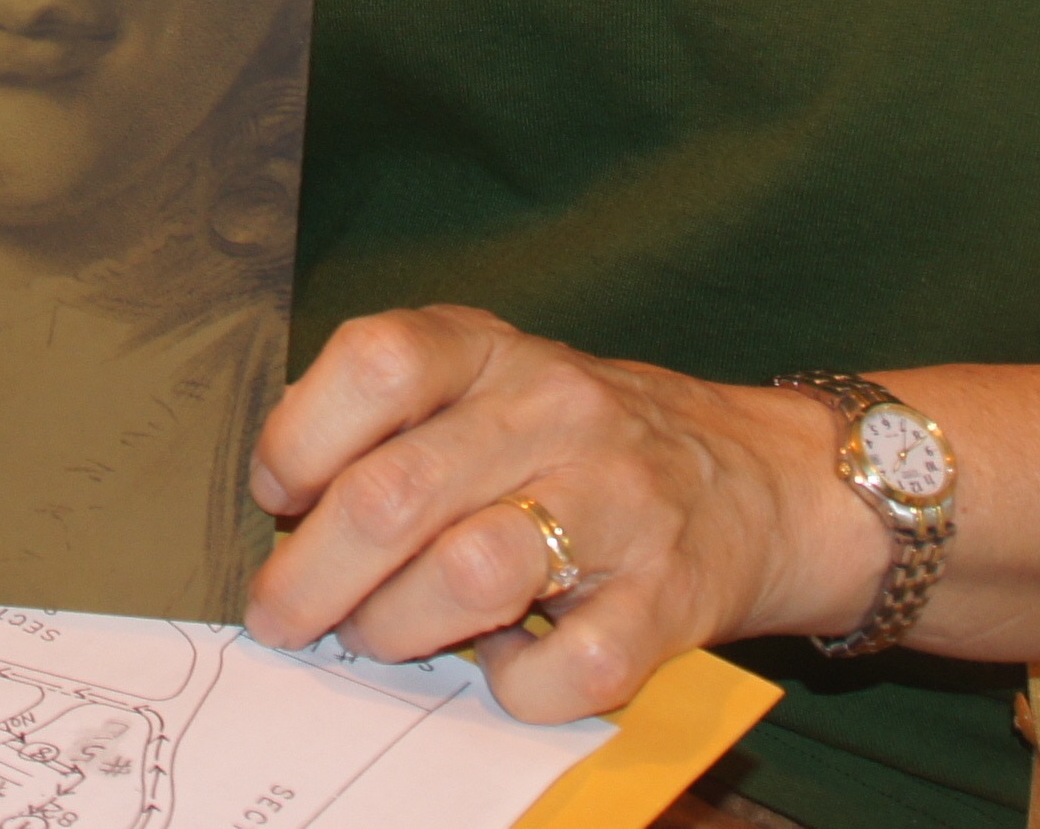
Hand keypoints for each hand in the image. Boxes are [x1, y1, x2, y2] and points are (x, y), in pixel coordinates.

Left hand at [244, 308, 881, 721]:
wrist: (759, 478)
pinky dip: (511, 688)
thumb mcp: (488, 383)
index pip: (376, 362)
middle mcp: (555, 411)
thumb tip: (285, 505)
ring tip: (379, 636)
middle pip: (397, 491)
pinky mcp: (668, 599)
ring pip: (469, 573)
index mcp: (492, 351)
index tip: (280, 495)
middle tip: (283, 615)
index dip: (301, 438)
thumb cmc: (577, 441)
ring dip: (396, 626)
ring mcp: (619, 502)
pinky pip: (565, 668)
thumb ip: (393, 418)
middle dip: (312, 575)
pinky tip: (500, 667)